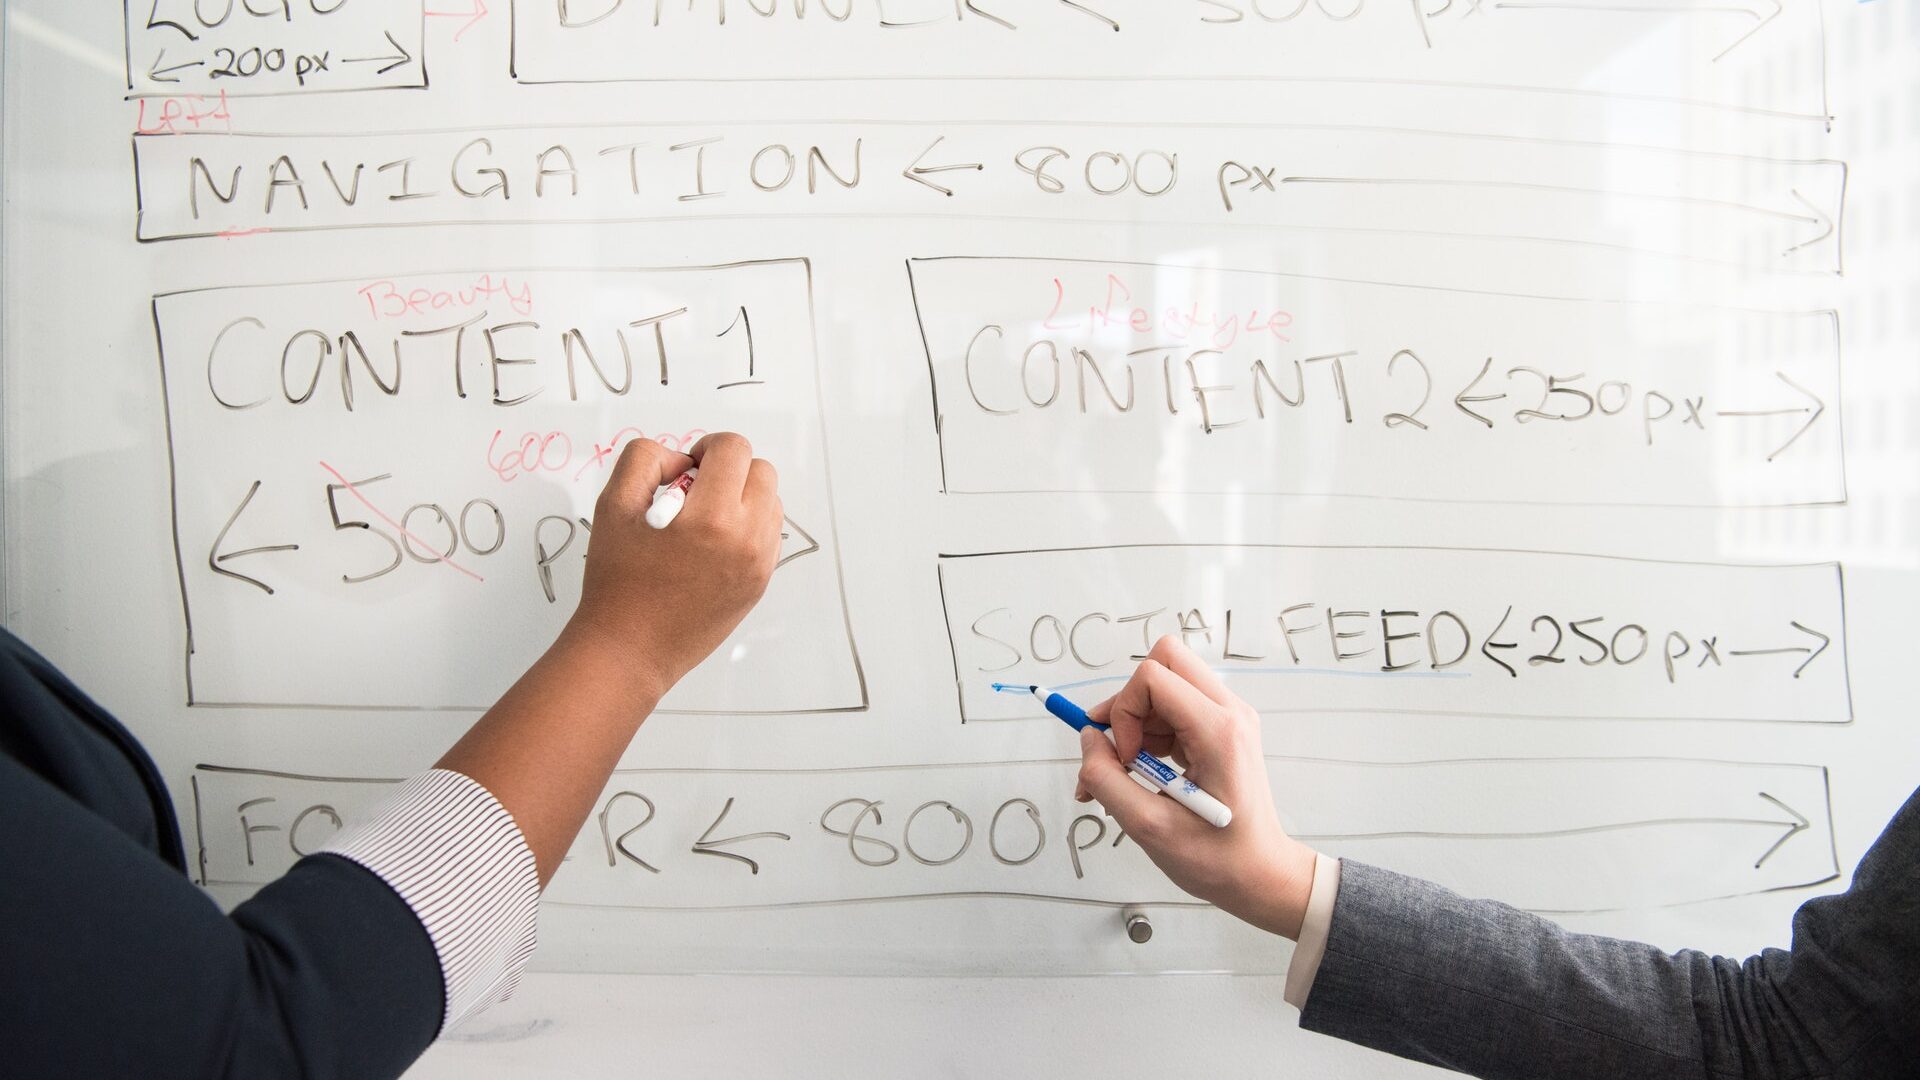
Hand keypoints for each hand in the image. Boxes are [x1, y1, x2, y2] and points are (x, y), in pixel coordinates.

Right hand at [565, 432, 783, 699]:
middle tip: (695, 492)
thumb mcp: (613, 505)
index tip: (687, 469)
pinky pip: (768, 535)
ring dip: (742, 497)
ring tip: (703, 520)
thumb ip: (645, 460)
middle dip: (729, 470)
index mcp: (712, 517)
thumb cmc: (617, 582)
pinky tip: (712, 544)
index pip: (734, 449)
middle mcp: (746, 540)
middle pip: (762, 471)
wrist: (630, 648)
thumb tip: (681, 460)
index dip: (707, 448)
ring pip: (771, 502)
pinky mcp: (760, 584)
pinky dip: (747, 527)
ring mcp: (758, 565)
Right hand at [1074, 636, 1318, 938]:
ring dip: (1136, 721)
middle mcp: (1229, 712)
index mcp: (1219, 732)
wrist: (1261, 874)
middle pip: (1164, 661)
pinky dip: (1149, 732)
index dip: (1123, 712)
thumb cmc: (1217, 859)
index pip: (1153, 677)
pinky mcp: (1222, 728)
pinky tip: (1143, 772)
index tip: (1125, 759)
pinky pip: (1174, 706)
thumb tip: (1088, 740)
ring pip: (1166, 682)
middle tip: (1121, 749)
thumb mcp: (1148, 828)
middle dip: (1129, 702)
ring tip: (1127, 772)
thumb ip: (1106, 780)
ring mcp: (1229, 717)